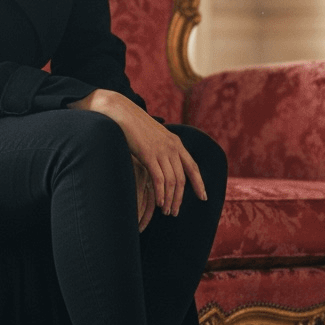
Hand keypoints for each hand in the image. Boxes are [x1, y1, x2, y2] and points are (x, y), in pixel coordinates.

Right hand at [69, 89, 206, 221]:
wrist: (121, 112)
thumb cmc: (134, 126)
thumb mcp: (154, 136)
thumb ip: (162, 148)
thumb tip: (164, 162)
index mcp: (176, 143)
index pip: (192, 167)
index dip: (199, 183)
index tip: (203, 197)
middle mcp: (172, 147)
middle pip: (182, 179)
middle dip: (180, 198)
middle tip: (175, 212)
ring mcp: (161, 151)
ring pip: (172, 181)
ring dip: (171, 199)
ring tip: (167, 212)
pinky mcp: (149, 155)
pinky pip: (159, 179)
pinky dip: (161, 193)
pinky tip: (160, 203)